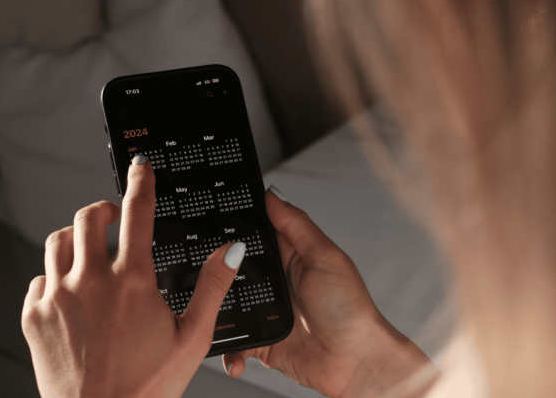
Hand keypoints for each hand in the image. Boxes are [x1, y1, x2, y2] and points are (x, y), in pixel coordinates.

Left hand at [21, 155, 246, 397]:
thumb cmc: (146, 389)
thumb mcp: (192, 338)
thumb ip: (213, 287)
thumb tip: (230, 251)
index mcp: (132, 281)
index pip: (136, 212)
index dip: (140, 182)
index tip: (140, 167)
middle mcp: (89, 281)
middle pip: (87, 217)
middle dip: (103, 208)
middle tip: (113, 215)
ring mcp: (56, 297)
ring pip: (56, 241)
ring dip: (74, 237)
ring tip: (89, 250)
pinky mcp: (34, 316)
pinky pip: (39, 279)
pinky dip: (54, 277)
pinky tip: (70, 293)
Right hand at [222, 187, 435, 396]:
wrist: (356, 362)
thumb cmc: (350, 308)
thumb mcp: (324, 256)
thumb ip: (296, 224)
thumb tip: (272, 193)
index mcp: (291, 257)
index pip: (256, 235)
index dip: (236, 227)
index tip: (210, 218)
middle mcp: (276, 283)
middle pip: (234, 270)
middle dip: (217, 271)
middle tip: (199, 268)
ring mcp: (266, 313)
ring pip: (227, 306)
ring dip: (216, 309)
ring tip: (205, 310)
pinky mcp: (261, 342)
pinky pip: (234, 343)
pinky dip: (227, 348)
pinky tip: (229, 348)